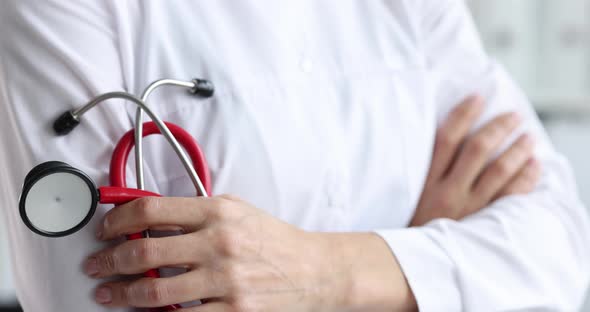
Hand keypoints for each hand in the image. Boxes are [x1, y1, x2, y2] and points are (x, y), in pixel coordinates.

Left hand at [85, 195, 413, 310]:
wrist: (314, 270)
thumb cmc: (273, 240)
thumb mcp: (237, 211)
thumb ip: (195, 211)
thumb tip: (146, 218)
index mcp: (219, 211)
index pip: (152, 210)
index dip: (118, 220)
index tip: (106, 230)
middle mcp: (221, 243)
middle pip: (145, 252)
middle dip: (110, 261)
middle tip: (97, 266)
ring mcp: (227, 280)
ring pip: (156, 292)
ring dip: (123, 294)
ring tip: (110, 294)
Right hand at [411, 95, 540, 225]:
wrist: (413, 263)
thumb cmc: (412, 225)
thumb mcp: (410, 197)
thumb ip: (426, 171)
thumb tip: (446, 140)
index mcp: (427, 181)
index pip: (446, 139)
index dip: (463, 114)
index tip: (478, 98)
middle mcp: (449, 191)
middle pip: (478, 150)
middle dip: (498, 128)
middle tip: (513, 116)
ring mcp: (469, 208)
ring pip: (499, 171)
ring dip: (517, 150)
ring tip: (528, 137)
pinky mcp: (483, 223)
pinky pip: (511, 197)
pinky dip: (526, 178)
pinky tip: (534, 165)